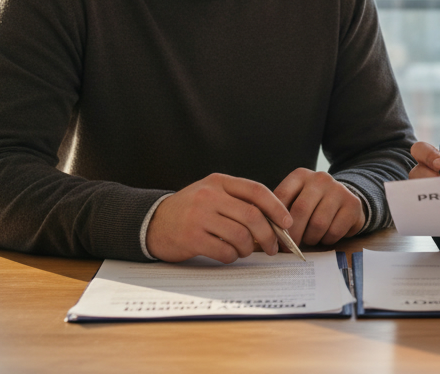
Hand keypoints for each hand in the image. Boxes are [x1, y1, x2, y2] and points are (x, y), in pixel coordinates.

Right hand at [146, 173, 292, 263]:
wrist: (152, 222)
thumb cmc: (190, 210)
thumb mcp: (212, 194)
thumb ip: (238, 201)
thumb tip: (274, 221)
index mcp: (219, 182)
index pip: (256, 190)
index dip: (277, 207)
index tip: (288, 222)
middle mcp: (209, 196)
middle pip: (252, 216)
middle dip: (268, 234)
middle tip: (272, 247)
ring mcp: (199, 216)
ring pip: (240, 235)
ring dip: (249, 248)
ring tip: (246, 251)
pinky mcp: (191, 238)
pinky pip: (224, 250)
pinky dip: (232, 256)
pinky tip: (228, 254)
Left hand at [273, 168, 365, 245]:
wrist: (345, 198)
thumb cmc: (314, 203)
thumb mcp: (296, 199)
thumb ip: (281, 211)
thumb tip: (266, 232)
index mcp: (301, 175)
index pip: (282, 196)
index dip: (275, 219)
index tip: (274, 236)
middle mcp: (320, 178)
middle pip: (301, 210)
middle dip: (293, 234)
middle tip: (289, 248)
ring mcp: (338, 189)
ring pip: (318, 224)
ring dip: (311, 238)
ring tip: (310, 239)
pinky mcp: (353, 204)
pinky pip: (335, 230)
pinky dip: (327, 240)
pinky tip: (325, 236)